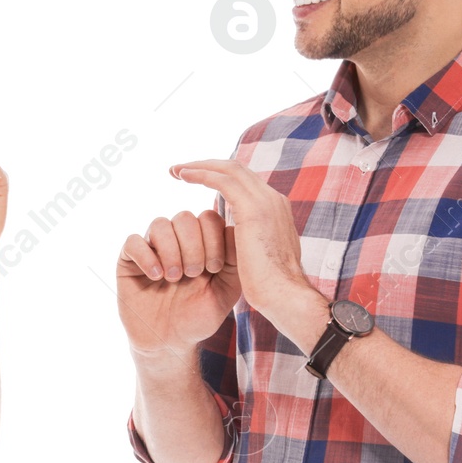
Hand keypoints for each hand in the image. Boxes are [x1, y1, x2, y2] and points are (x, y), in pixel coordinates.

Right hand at [116, 207, 242, 359]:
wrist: (170, 342)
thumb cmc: (199, 316)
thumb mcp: (226, 290)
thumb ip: (235, 260)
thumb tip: (236, 230)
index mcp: (201, 242)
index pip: (209, 217)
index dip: (214, 239)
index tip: (214, 269)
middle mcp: (176, 240)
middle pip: (184, 217)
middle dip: (193, 246)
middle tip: (194, 274)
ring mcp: (151, 248)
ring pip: (159, 224)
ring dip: (171, 251)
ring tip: (175, 278)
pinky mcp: (128, 261)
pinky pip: (133, 242)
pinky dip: (147, 257)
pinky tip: (157, 278)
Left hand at [168, 158, 326, 332]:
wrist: (285, 296)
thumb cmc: (271, 287)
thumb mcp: (261, 257)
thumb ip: (252, 241)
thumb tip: (240, 242)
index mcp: (276, 210)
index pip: (245, 183)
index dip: (220, 177)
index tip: (198, 179)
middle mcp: (274, 200)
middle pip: (237, 170)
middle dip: (208, 165)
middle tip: (182, 169)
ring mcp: (266, 202)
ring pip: (229, 169)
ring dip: (200, 166)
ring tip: (177, 170)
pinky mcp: (253, 209)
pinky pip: (222, 181)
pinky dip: (201, 175)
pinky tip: (183, 176)